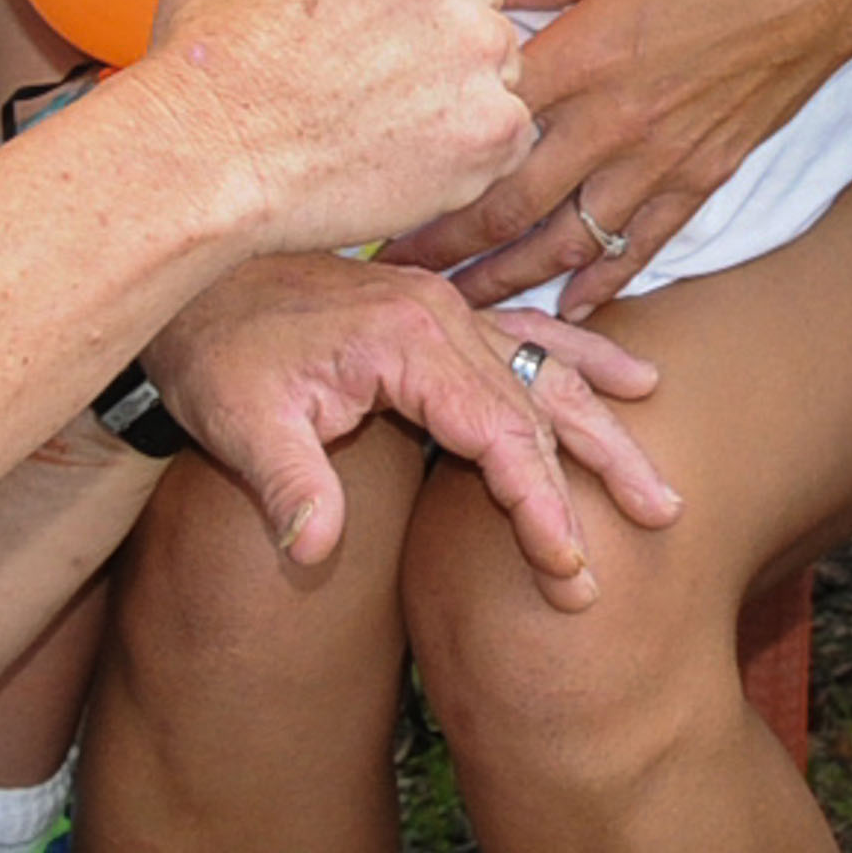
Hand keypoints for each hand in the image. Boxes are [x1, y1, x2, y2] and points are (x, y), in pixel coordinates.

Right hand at [121, 0, 535, 254]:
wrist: (203, 155)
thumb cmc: (204, 52)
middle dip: (439, 17)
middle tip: (370, 64)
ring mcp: (476, 40)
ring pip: (494, 56)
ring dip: (453, 82)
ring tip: (375, 114)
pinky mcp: (493, 121)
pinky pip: (503, 128)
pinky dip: (463, 147)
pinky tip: (400, 154)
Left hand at [144, 252, 680, 589]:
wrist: (189, 285)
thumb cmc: (215, 355)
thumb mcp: (240, 422)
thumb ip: (287, 484)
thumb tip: (312, 552)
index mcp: (408, 340)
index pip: (498, 434)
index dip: (538, 504)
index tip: (570, 567)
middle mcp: (442, 317)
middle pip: (540, 401)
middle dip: (598, 469)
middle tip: (659, 522)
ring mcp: (444, 310)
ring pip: (548, 368)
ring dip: (606, 422)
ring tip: (662, 473)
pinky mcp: (436, 314)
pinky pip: (528, 335)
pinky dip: (582, 356)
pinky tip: (632, 378)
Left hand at [395, 0, 851, 315]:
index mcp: (578, 57)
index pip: (477, 134)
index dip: (421, 176)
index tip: (373, 198)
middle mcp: (610, 122)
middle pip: (508, 205)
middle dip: (445, 250)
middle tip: (390, 279)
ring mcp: (659, 158)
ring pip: (568, 240)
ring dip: (510, 282)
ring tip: (461, 312)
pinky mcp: (702, 175)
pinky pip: (643, 244)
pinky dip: (605, 281)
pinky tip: (571, 309)